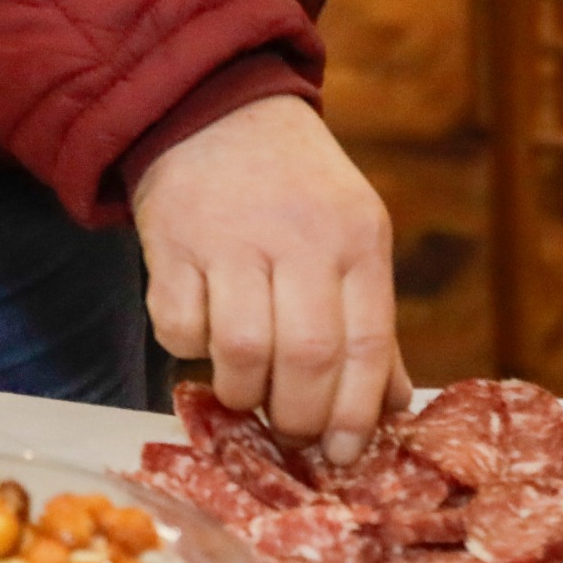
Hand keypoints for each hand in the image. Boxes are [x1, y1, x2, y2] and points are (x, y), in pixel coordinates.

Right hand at [136, 96, 404, 462]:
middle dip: (297, 416)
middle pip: (307, 357)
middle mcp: (299, 235)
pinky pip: (179, 328)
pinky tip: (202, 335)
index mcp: (356, 237)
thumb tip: (391, 407)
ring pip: (242, 351)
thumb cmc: (295, 188)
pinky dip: (190, 350)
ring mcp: (231, 236)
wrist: (214, 107)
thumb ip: (369, 322)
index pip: (366, 346)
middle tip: (288, 431)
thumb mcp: (350, 236)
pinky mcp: (171, 241)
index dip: (355, 415)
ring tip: (245, 391)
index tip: (343, 455)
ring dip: (242, 393)